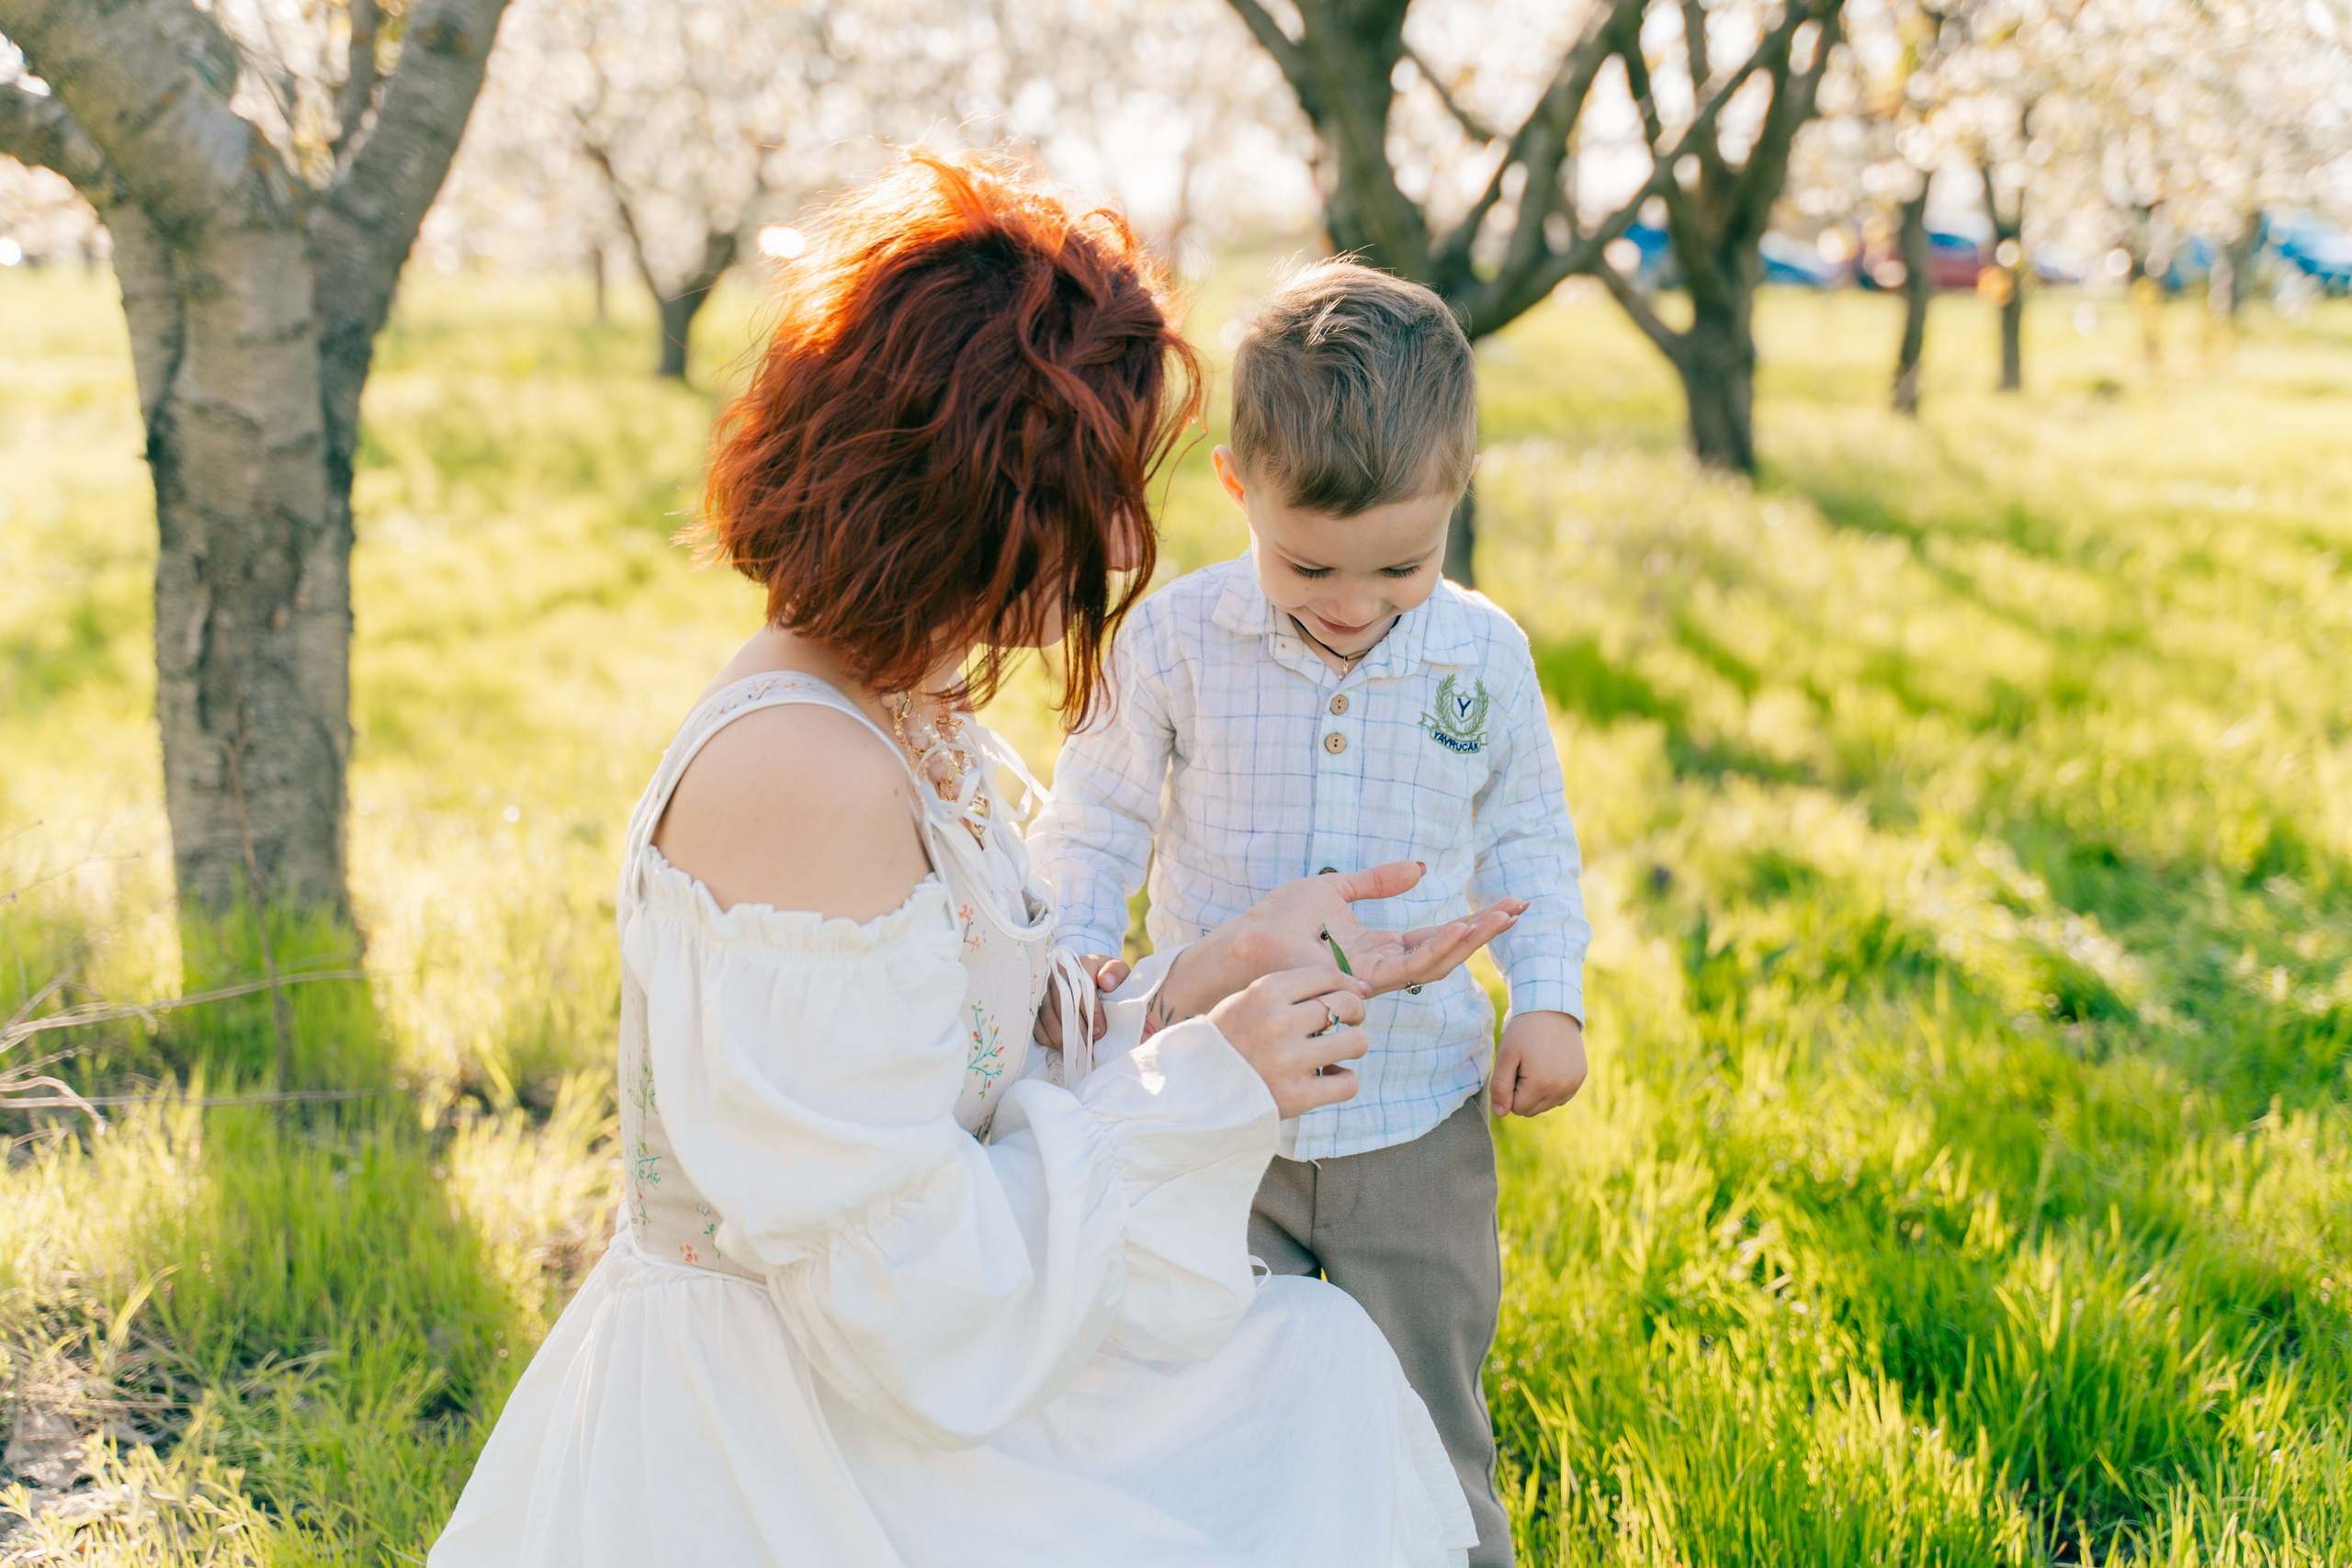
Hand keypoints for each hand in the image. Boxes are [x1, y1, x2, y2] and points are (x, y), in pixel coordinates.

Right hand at [1034, 954, 1132, 1050]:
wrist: (1086, 974)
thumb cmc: (1104, 976)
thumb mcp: (1117, 970)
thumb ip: (1117, 972)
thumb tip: (1106, 982)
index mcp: (1077, 965)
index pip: (1082, 990)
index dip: (1092, 1013)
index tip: (1100, 1032)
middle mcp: (1055, 973)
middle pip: (1061, 1004)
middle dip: (1074, 1029)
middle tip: (1086, 1047)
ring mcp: (1041, 987)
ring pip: (1046, 1013)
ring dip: (1059, 1036)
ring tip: (1073, 1052)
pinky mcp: (1034, 1001)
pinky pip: (1035, 1021)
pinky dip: (1045, 1036)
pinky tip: (1058, 1046)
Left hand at [1169, 861, 1524, 1020]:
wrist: (1245, 943)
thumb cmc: (1278, 920)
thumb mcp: (1334, 889)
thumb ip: (1377, 881)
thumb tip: (1420, 868)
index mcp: (1376, 948)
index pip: (1434, 936)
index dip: (1471, 921)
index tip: (1506, 903)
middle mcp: (1380, 968)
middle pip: (1444, 952)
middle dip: (1483, 931)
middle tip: (1519, 908)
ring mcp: (1373, 978)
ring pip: (1434, 963)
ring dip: (1470, 939)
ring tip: (1500, 916)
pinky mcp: (1361, 981)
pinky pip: (1408, 968)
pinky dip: (1438, 948)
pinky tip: (1461, 930)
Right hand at [1206, 964, 1371, 1118]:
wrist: (1195, 1090)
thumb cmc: (1228, 1041)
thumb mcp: (1246, 1002)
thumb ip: (1289, 991)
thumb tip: (1351, 986)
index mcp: (1265, 993)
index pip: (1329, 975)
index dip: (1349, 983)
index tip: (1352, 994)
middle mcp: (1278, 1023)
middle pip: (1347, 1004)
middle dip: (1356, 1012)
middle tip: (1350, 1022)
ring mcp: (1288, 1061)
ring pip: (1356, 1042)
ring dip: (1353, 1045)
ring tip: (1339, 1051)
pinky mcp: (1297, 1096)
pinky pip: (1348, 1083)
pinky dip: (1345, 1080)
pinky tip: (1329, 1077)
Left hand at [1489, 1011, 1586, 1116]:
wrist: (1552, 1009)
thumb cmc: (1525, 1031)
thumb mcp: (1506, 1055)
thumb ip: (1500, 1087)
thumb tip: (1500, 1113)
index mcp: (1541, 1084)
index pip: (1516, 1108)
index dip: (1509, 1090)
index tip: (1513, 1068)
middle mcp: (1561, 1088)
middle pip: (1531, 1110)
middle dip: (1522, 1093)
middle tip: (1524, 1066)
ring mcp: (1574, 1084)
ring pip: (1546, 1105)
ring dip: (1537, 1091)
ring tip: (1537, 1064)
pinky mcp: (1580, 1078)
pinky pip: (1560, 1097)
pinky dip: (1552, 1087)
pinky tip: (1549, 1066)